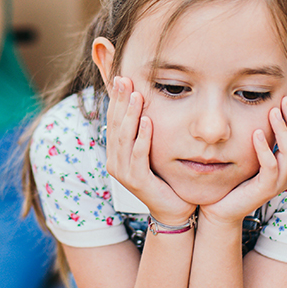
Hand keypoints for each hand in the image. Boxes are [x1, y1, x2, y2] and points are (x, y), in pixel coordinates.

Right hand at [106, 76, 196, 226]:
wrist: (174, 209)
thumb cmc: (164, 178)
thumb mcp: (151, 151)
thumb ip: (145, 132)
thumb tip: (146, 105)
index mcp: (116, 153)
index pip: (113, 120)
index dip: (117, 99)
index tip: (122, 78)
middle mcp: (115, 161)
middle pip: (116, 125)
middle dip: (121, 101)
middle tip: (125, 79)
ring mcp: (123, 172)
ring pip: (124, 138)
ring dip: (131, 115)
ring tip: (137, 96)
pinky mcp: (136, 181)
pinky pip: (138, 155)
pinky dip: (143, 137)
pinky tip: (149, 121)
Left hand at [199, 93, 286, 227]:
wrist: (220, 209)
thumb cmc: (234, 180)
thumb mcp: (248, 155)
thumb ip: (257, 139)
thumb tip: (257, 111)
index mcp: (286, 164)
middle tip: (286, 99)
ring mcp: (279, 183)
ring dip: (282, 130)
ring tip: (273, 112)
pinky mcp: (265, 190)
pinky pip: (270, 167)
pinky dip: (265, 149)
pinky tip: (256, 133)